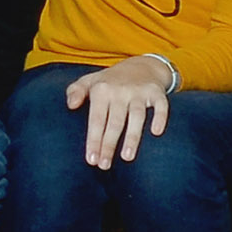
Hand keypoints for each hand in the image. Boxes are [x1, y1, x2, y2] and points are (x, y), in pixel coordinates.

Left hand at [69, 55, 173, 169]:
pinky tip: (156, 133)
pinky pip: (161, 106)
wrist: (141, 65)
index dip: (93, 140)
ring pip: (137, 116)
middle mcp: (120, 91)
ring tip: (127, 157)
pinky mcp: (157, 93)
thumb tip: (70, 105)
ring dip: (132, 137)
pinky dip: (160, 118)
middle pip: (115, 122)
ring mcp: (140, 92)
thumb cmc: (110, 81)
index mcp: (101, 90)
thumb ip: (75, 91)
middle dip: (108, 144)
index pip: (96, 119)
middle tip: (104, 165)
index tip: (91, 160)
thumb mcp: (89, 81)